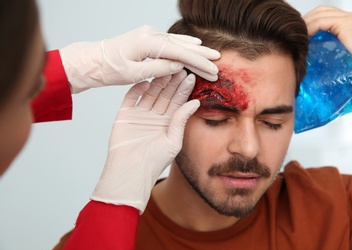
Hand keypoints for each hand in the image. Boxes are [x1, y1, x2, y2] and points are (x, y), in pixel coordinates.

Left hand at [60, 25, 219, 92]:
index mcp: (148, 43)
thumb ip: (159, 69)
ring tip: (212, 54)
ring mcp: (149, 34)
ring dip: (196, 49)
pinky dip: (184, 44)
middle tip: (219, 62)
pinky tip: (194, 43)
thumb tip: (179, 66)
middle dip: (202, 55)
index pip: (180, 53)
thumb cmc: (109, 69)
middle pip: (182, 45)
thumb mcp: (134, 74)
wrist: (92, 60)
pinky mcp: (147, 37)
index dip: (199, 63)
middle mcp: (150, 34)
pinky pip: (171, 41)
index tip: (213, 70)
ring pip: (178, 42)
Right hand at [91, 70, 199, 212]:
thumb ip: (181, 120)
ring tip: (166, 67)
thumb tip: (195, 102)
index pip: (178, 101)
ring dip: (157, 81)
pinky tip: (146, 79)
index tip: (191, 75)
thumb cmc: (154, 161)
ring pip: (150, 93)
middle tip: (180, 65)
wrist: (130, 172)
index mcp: (168, 122)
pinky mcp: (125, 115)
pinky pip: (131, 98)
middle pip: (165, 94)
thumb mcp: (173, 141)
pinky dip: (137, 89)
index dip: (184, 89)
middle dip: (172, 80)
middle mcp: (155, 116)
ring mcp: (140, 114)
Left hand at [303, 6, 351, 69]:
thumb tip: (302, 42)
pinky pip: (322, 21)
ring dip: (307, 24)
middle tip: (295, 33)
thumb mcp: (333, 51)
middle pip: (321, 11)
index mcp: (349, 22)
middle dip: (306, 21)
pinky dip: (311, 28)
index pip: (323, 14)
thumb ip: (323, 42)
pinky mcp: (348, 22)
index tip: (298, 34)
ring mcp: (351, 18)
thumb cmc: (349, 70)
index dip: (309, 22)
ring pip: (321, 14)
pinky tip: (305, 37)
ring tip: (298, 36)